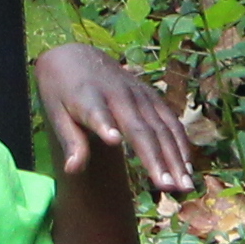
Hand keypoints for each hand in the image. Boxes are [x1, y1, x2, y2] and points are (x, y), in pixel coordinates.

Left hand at [34, 41, 197, 198]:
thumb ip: (70, 142)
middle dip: (157, 158)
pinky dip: (181, 144)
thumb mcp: (56, 114)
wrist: (77, 56)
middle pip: (140, 129)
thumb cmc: (63, 92)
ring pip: (162, 128)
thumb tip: (72, 170)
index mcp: (88, 97)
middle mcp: (118, 95)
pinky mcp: (152, 96)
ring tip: (185, 185)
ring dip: (176, 157)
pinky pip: (171, 121)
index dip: (105, 124)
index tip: (113, 140)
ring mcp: (139, 95)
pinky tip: (187, 167)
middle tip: (169, 187)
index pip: (97, 112)